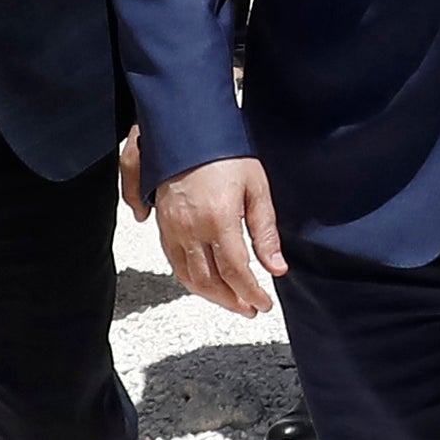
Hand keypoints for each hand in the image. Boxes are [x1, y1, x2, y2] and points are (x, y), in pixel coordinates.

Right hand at [151, 153, 285, 316]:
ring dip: (211, 296)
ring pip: (188, 276)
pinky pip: (174, 262)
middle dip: (232, 301)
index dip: (251, 293)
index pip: (235, 271)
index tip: (264, 304)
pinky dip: (190, 280)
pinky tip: (206, 284)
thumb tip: (277, 267)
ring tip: (232, 302)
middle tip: (250, 310)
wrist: (187, 130)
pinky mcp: (162, 224)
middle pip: (210, 281)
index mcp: (218, 218)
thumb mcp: (257, 188)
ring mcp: (172, 227)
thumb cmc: (225, 152)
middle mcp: (191, 227)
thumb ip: (265, 231)